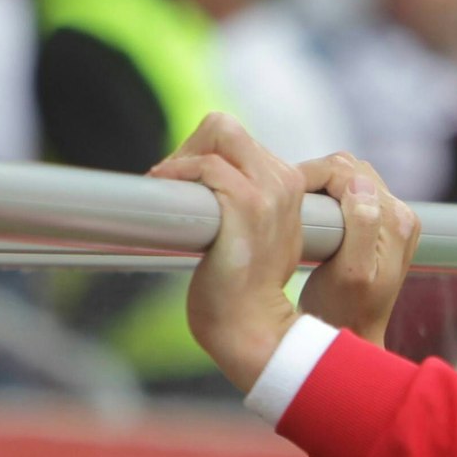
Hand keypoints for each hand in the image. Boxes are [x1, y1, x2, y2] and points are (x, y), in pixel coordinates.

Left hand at [147, 113, 305, 390]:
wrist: (251, 327)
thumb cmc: (242, 289)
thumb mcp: (255, 236)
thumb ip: (243, 200)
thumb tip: (197, 181)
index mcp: (290, 187)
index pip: (238, 140)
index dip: (204, 155)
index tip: (185, 186)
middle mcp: (286, 183)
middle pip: (226, 129)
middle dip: (190, 149)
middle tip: (172, 184)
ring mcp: (271, 193)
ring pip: (219, 134)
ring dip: (183, 159)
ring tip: (169, 188)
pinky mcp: (249, 206)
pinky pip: (207, 165)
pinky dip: (179, 172)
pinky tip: (166, 191)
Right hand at [295, 152, 420, 346]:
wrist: (350, 335)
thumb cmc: (346, 312)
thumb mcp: (351, 273)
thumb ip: (362, 227)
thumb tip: (360, 185)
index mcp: (397, 221)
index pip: (350, 172)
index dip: (313, 176)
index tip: (285, 195)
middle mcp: (400, 215)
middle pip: (350, 169)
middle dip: (316, 177)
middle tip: (288, 202)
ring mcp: (389, 219)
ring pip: (347, 177)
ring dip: (319, 186)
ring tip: (297, 211)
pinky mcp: (377, 225)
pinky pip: (346, 192)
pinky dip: (324, 196)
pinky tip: (308, 217)